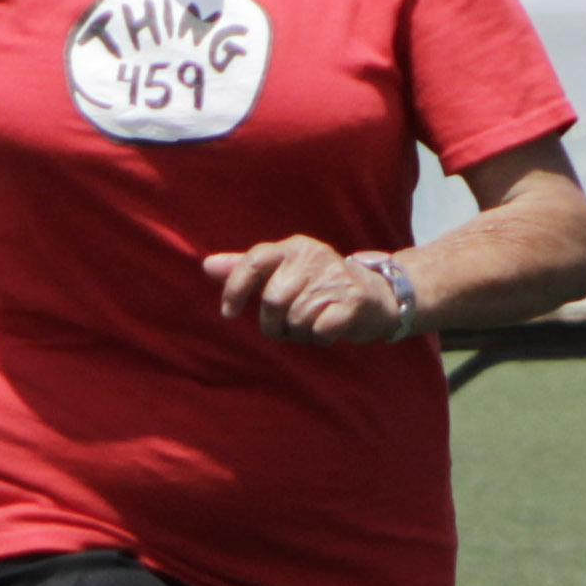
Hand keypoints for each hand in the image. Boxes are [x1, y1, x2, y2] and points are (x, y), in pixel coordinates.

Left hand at [202, 236, 413, 344]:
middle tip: (286, 327)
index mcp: (292, 247)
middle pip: (272, 300)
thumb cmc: (320, 285)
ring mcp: (334, 278)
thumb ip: (246, 269)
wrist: (378, 294)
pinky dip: (319, 338)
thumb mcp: (284, 271)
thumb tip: (206, 266)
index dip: (235, 289)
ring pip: (296, 320)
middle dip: (274, 324)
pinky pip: (319, 331)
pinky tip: (328, 330)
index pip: (253, 262)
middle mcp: (312, 257)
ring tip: (311, 326)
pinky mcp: (353, 302)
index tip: (229, 313)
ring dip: (299, 334)